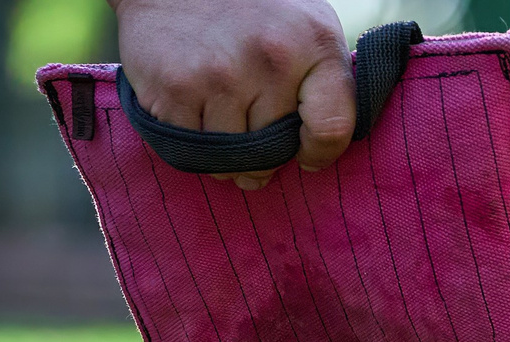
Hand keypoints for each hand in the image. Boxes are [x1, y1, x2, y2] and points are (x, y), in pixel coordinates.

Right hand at [110, 0, 355, 189]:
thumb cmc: (248, 12)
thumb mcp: (304, 27)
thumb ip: (325, 81)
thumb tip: (325, 146)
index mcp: (314, 41)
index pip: (332, 128)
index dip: (319, 153)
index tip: (304, 153)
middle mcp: (272, 56)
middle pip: (274, 152)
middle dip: (261, 155)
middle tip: (247, 129)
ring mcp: (221, 73)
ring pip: (232, 159)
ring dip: (225, 155)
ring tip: (219, 116)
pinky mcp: (177, 87)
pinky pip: (192, 149)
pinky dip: (191, 142)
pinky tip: (192, 108)